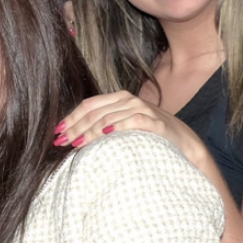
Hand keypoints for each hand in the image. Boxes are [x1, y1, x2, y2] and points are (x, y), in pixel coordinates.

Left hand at [56, 91, 209, 168]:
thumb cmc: (151, 136)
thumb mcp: (126, 125)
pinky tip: (104, 135)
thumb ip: (105, 125)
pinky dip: (116, 127)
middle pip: (94, 112)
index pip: (88, 105)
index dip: (71, 118)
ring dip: (89, 131)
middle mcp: (129, 100)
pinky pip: (131, 121)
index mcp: (120, 99)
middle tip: (61, 141)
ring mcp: (142, 109)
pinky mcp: (154, 122)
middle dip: (75, 127)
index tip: (57, 132)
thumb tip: (76, 137)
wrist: (185, 143)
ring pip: (108, 118)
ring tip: (76, 144)